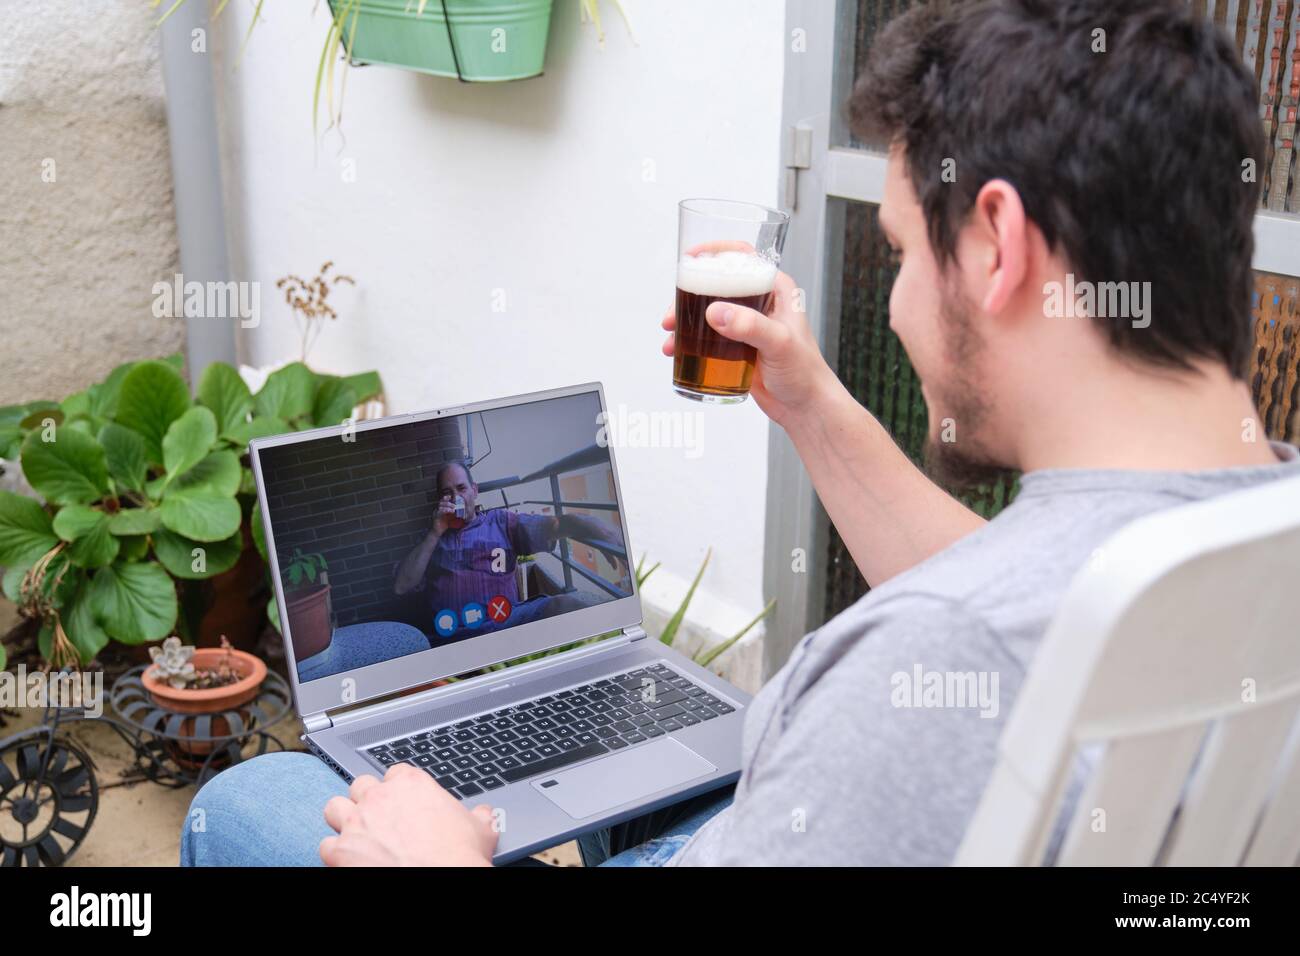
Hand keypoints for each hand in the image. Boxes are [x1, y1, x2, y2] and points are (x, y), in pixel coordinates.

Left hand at [320, 763, 497, 866]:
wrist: (442, 879)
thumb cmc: (460, 857)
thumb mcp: (480, 829)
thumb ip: (478, 815)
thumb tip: (484, 814)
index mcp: (412, 784)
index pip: (395, 773)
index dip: (398, 788)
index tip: (403, 803)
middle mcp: (380, 797)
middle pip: (361, 785)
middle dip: (367, 800)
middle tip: (378, 819)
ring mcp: (356, 823)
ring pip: (334, 807)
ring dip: (343, 819)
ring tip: (355, 834)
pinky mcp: (340, 851)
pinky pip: (326, 845)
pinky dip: (334, 853)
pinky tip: (347, 861)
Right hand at [432, 498, 457, 534]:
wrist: (438, 532)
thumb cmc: (445, 524)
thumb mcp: (451, 517)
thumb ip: (454, 513)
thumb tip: (462, 510)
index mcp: (441, 508)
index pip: (443, 501)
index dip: (446, 498)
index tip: (451, 497)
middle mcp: (438, 509)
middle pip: (441, 502)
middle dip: (448, 503)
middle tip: (455, 506)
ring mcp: (436, 512)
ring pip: (440, 506)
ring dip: (447, 506)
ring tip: (453, 509)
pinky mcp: (435, 517)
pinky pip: (439, 512)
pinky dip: (445, 510)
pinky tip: (450, 511)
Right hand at [662, 264, 838, 427]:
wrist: (805, 409)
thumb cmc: (805, 374)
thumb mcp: (779, 344)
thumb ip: (750, 326)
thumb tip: (717, 313)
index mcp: (775, 291)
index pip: (744, 257)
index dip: (715, 251)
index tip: (692, 257)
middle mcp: (759, 304)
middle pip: (716, 285)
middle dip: (689, 295)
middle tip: (672, 313)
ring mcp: (745, 326)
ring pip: (707, 311)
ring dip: (684, 321)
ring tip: (670, 336)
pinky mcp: (735, 348)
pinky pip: (706, 337)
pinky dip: (688, 341)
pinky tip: (676, 350)